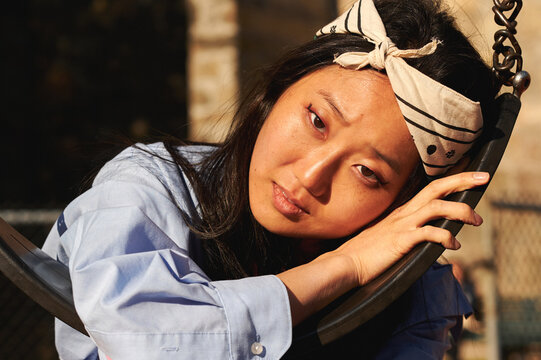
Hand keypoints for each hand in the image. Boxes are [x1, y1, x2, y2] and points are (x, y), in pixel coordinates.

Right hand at [335, 171, 489, 286]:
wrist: (347, 263)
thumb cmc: (366, 252)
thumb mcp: (387, 236)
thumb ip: (405, 231)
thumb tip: (422, 234)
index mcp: (402, 211)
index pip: (430, 188)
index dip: (452, 180)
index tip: (473, 177)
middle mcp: (404, 213)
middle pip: (436, 188)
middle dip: (462, 181)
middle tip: (484, 178)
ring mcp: (402, 225)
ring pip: (436, 207)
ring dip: (460, 211)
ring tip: (476, 220)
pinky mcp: (401, 240)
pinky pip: (428, 234)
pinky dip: (446, 238)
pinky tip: (455, 246)